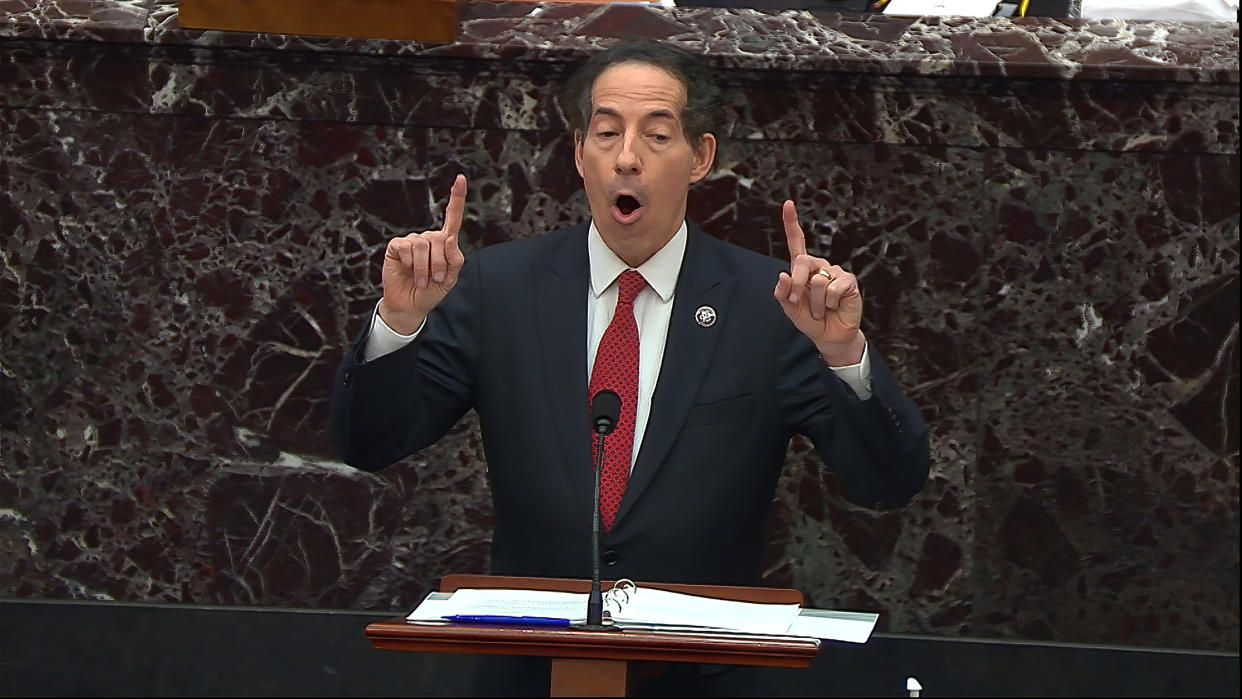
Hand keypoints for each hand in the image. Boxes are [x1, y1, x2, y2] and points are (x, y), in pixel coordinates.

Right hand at [378, 174, 467, 333]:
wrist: (410, 306)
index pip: (452, 217)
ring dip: (426, 268)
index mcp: (445, 243)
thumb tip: (449, 238)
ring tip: (423, 280)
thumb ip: (455, 260)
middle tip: (435, 280)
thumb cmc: (431, 292)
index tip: (460, 178)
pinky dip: (412, 264)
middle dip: (440, 263)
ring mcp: (412, 241)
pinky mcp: (397, 247)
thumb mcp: (450, 279)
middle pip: (440, 238)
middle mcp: (428, 238)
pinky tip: (409, 271)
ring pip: (424, 245)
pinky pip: (408, 248)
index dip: (456, 198)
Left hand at [773, 200, 865, 365]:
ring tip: (822, 310)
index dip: (791, 223)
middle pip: (802, 262)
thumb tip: (783, 275)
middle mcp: (819, 266)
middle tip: (798, 302)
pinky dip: (830, 303)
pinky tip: (835, 307)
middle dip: (797, 286)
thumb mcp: (790, 309)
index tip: (788, 203)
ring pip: (818, 281)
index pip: (797, 242)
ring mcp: (835, 272)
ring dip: (816, 303)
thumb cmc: (810, 320)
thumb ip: (783, 293)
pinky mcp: (849, 281)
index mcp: (803, 269)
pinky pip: (834, 288)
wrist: (830, 336)